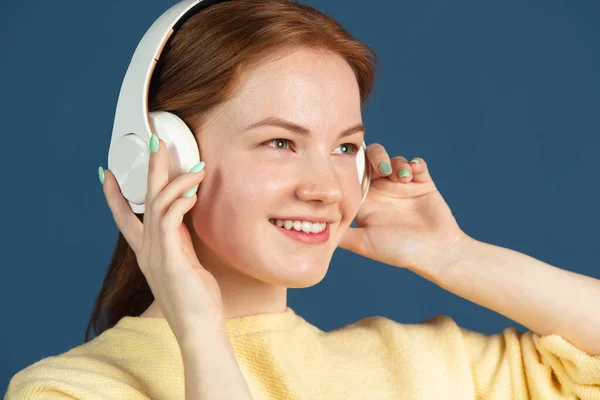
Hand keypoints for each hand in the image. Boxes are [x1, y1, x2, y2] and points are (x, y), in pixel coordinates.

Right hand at [101, 135, 223, 339]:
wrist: (197, 327)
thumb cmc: (195, 298)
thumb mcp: (185, 264)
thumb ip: (180, 243)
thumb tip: (186, 222)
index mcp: (148, 251)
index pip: (126, 218)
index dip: (114, 195)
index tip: (106, 173)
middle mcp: (147, 250)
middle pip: (141, 201)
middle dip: (147, 168)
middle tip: (153, 140)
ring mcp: (156, 253)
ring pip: (157, 204)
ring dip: (175, 180)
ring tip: (195, 165)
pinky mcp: (169, 258)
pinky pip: (169, 220)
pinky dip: (179, 201)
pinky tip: (192, 192)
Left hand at [340, 144, 468, 272]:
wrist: (435, 253)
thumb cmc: (399, 251)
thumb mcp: (364, 243)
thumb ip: (341, 233)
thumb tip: (314, 227)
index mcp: (366, 201)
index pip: (352, 175)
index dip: (350, 166)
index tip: (354, 168)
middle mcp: (382, 191)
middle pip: (372, 159)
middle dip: (375, 157)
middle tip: (381, 170)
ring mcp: (402, 186)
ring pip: (393, 159)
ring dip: (396, 162)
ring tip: (402, 177)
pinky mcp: (422, 183)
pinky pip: (416, 163)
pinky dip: (414, 164)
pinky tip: (413, 174)